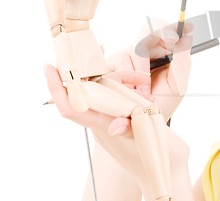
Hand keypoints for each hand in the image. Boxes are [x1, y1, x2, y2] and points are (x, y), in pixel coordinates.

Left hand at [45, 65, 190, 199]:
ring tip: (140, 78)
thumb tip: (116, 127)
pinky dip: (126, 84)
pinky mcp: (124, 116)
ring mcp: (113, 118)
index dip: (57, 89)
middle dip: (80, 71)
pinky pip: (118, 95)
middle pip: (83, 93)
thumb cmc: (158, 157)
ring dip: (118, 79)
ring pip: (104, 91)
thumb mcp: (148, 140)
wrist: (168, 168)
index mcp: (104, 127)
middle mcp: (104, 120)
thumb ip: (132, 131)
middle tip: (82, 51)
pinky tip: (138, 81)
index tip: (50, 68)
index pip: (71, 109)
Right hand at [104, 20, 192, 135]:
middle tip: (172, 41)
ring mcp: (127, 56)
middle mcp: (145, 50)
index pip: (167, 30)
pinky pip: (119, 61)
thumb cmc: (159, 104)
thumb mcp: (177, 86)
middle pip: (150, 30)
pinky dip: (128, 77)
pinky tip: (131, 91)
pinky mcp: (111, 64)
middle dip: (162, 34)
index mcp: (163, 52)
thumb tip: (187, 38)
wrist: (136, 126)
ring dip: (142, 72)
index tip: (186, 27)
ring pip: (136, 50)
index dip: (174, 26)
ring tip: (145, 93)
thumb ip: (183, 63)